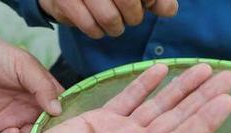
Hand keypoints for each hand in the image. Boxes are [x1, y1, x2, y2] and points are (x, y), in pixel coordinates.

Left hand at [0, 36, 63, 132]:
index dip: (69, 118)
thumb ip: (42, 86)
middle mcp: (35, 106)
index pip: (65, 107)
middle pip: (51, 127)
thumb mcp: (24, 66)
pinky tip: (12, 132)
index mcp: (45, 90)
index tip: (70, 127)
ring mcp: (19, 118)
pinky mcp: (2, 127)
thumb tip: (58, 110)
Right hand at [11, 63, 230, 132]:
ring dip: (181, 88)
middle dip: (203, 98)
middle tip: (229, 76)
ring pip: (159, 106)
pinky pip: (130, 99)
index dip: (205, 122)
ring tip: (204, 68)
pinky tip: (161, 70)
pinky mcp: (103, 121)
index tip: (226, 102)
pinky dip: (145, 84)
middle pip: (178, 120)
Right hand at [39, 0, 177, 37]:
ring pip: (109, 18)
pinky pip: (89, 27)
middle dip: (134, 16)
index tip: (146, 2)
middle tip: (131, 16)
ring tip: (114, 23)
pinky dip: (97, 31)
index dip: (150, 0)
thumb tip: (169, 11)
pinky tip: (97, 24)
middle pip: (128, 2)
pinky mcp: (62, 2)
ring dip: (116, 28)